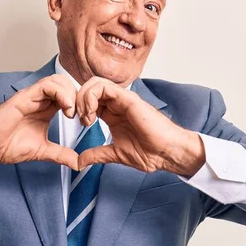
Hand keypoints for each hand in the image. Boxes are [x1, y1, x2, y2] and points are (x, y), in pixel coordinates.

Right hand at [0, 74, 78, 169]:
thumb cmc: (8, 145)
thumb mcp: (43, 151)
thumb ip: (61, 155)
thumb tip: (78, 163)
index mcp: (47, 109)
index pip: (70, 96)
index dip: (82, 105)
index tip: (86, 121)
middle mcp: (41, 100)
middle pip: (67, 84)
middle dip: (80, 98)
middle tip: (83, 116)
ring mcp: (33, 96)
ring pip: (59, 81)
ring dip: (71, 94)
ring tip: (72, 113)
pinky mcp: (24, 96)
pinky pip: (47, 85)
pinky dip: (61, 93)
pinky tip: (65, 108)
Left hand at [76, 77, 205, 175]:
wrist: (167, 153)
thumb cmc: (150, 152)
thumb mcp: (115, 154)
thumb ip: (96, 154)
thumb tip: (79, 161)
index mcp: (113, 114)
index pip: (89, 100)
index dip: (79, 108)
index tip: (80, 124)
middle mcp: (117, 104)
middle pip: (89, 88)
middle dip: (78, 101)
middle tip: (81, 119)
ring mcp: (122, 100)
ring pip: (94, 83)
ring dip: (83, 97)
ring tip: (86, 116)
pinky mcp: (128, 99)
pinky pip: (104, 87)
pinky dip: (91, 96)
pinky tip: (92, 112)